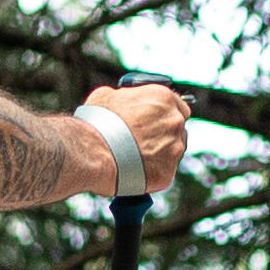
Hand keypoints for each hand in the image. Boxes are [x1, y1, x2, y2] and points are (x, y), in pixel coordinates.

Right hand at [84, 80, 190, 194]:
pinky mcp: (168, 173)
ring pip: (173, 150)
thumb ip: (125, 98)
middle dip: (165, 132)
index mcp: (163, 98)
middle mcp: (174, 122)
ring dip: (161, 152)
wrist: (91, 153)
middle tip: (146, 139)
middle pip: (178, 128)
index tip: (157, 119)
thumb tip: (124, 101)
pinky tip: (136, 169)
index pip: (179, 104)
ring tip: (136, 156)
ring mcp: (174, 148)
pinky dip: (153, 171)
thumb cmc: (96, 123)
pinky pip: (164, 171)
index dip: (166, 113)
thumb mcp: (107, 97)